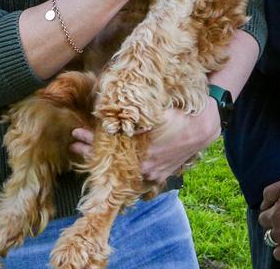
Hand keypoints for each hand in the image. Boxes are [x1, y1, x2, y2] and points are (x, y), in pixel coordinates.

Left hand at [70, 106, 219, 182]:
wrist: (205, 124)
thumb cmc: (179, 112)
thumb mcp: (154, 109)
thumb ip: (133, 112)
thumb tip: (110, 105)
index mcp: (140, 149)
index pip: (108, 148)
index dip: (90, 141)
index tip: (77, 134)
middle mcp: (144, 165)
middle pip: (112, 160)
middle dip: (92, 150)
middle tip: (75, 141)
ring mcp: (153, 173)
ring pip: (124, 169)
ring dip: (108, 159)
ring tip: (85, 150)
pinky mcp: (162, 174)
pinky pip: (140, 175)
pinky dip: (127, 168)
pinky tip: (114, 163)